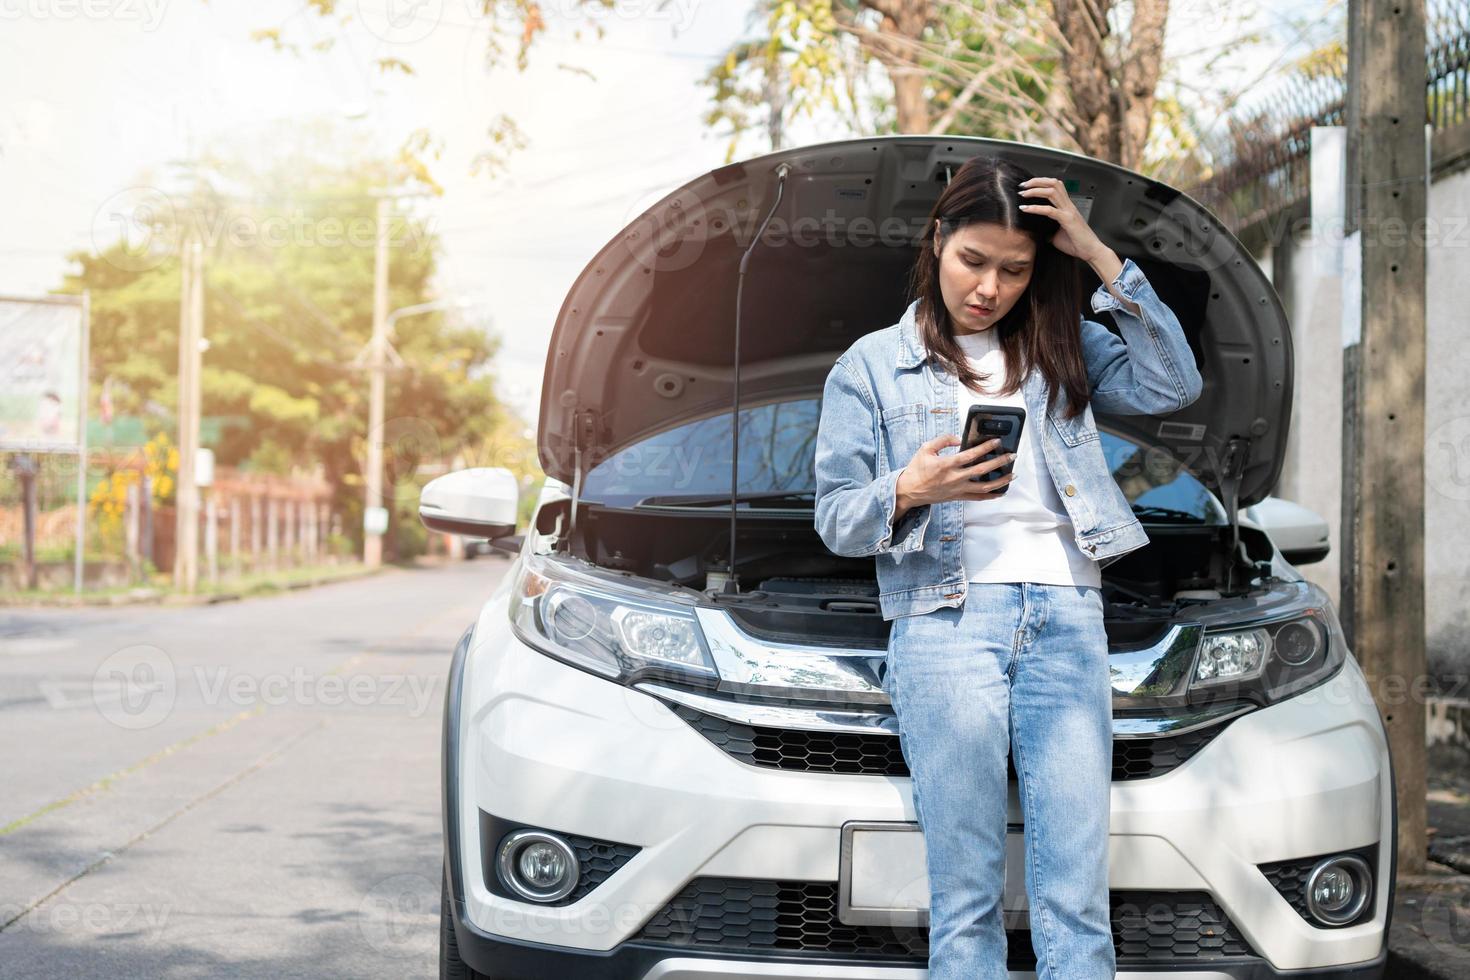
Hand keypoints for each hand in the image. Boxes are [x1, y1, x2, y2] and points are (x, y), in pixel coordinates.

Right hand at [896, 434, 1015, 510]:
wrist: (909, 491)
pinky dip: (991, 495)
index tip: (997, 442)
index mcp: (946, 464)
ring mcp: (958, 489)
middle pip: (982, 470)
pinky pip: (978, 498)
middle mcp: (954, 478)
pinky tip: (1001, 491)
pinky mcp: (958, 497)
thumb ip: (943, 440)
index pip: (970, 455)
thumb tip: (959, 439)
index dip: (985, 447)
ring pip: (984, 487)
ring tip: (1012, 474)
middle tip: (1012, 456)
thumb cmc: (917, 469)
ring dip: (1000, 481)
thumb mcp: (926, 448)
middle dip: (999, 462)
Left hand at [1018, 176, 1106, 262]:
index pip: (1055, 187)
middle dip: (1036, 181)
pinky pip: (1049, 210)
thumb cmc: (1077, 244)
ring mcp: (1068, 211)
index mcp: (1067, 206)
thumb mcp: (1058, 236)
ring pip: (1052, 192)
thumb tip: (1040, 233)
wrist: (1091, 251)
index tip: (1027, 187)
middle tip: (1022, 186)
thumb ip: (1049, 231)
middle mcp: (1068, 205)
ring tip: (1023, 194)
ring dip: (1035, 190)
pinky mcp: (1067, 220)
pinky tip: (1025, 209)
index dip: (1041, 183)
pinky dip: (1035, 208)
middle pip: (1053, 184)